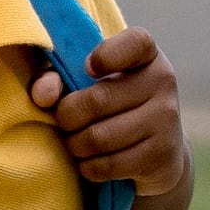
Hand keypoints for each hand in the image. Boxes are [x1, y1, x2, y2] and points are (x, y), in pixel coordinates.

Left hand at [31, 27, 187, 190]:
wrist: (157, 153)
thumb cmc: (110, 107)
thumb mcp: (85, 83)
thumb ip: (55, 79)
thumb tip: (42, 95)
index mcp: (147, 55)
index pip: (136, 42)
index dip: (109, 54)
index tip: (88, 68)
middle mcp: (164, 82)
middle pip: (97, 100)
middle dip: (67, 117)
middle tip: (65, 123)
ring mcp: (167, 120)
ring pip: (99, 138)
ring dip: (76, 145)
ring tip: (77, 142)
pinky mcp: (163, 156)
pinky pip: (108, 166)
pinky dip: (89, 167)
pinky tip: (92, 161)